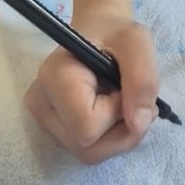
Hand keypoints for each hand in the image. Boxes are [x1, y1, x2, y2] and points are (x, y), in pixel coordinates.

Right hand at [23, 0, 158, 163]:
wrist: (98, 30)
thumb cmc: (116, 33)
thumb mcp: (138, 43)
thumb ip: (143, 80)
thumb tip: (139, 124)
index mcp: (55, 77)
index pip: (87, 127)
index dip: (117, 114)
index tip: (125, 88)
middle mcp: (41, 104)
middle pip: (88, 149)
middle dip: (122, 131)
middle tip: (133, 99)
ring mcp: (43, 119)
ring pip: (88, 154)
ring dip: (118, 135)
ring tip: (123, 102)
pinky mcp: (52, 127)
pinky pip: (87, 149)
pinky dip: (108, 136)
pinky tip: (111, 111)